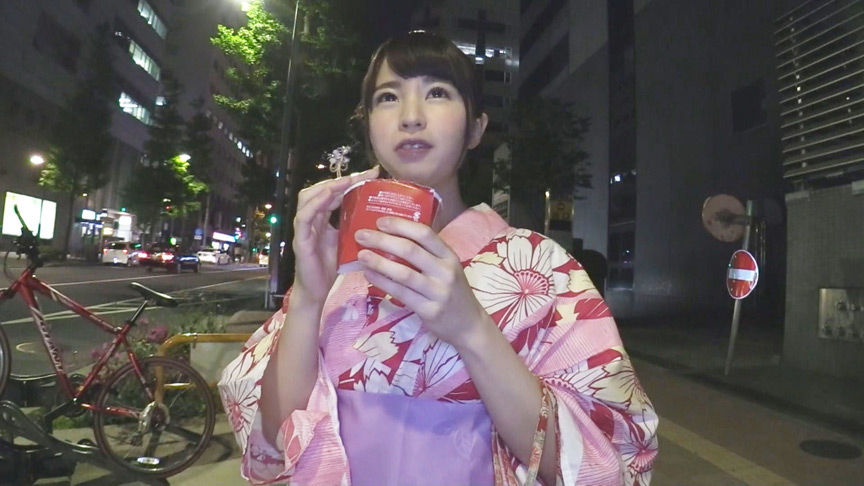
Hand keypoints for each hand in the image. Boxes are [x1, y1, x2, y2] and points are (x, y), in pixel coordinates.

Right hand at [292, 166, 379, 304]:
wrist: (317, 290)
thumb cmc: (331, 267)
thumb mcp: (347, 241)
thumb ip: (355, 226)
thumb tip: (380, 214)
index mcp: (322, 218)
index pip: (333, 192)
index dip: (350, 181)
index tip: (373, 174)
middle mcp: (311, 219)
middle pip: (319, 189)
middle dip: (340, 179)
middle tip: (363, 174)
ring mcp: (304, 228)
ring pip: (308, 198)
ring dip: (328, 186)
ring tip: (347, 181)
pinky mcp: (300, 240)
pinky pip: (304, 217)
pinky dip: (315, 203)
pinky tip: (328, 195)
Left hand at [354, 217, 492, 347]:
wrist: (469, 324)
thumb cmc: (453, 291)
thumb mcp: (447, 268)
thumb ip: (427, 254)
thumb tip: (392, 237)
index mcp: (449, 256)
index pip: (425, 234)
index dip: (401, 226)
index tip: (380, 222)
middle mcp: (445, 271)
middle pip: (410, 251)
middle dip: (382, 240)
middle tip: (361, 235)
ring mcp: (438, 292)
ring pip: (403, 273)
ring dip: (379, 262)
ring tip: (361, 255)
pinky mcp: (429, 310)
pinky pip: (401, 294)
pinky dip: (382, 282)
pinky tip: (368, 275)